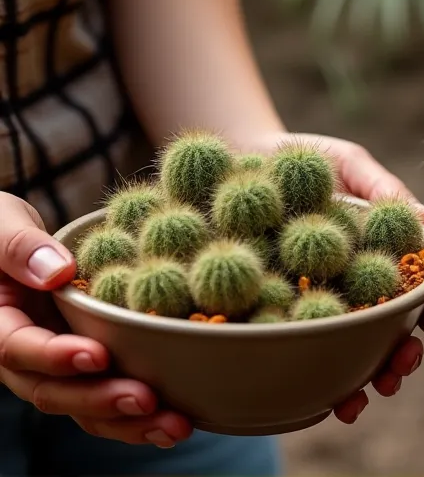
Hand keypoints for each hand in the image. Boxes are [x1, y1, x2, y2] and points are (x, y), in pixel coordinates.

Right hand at [0, 192, 192, 447]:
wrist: (22, 244)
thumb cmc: (2, 228)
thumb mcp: (1, 226)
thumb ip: (20, 249)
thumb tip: (58, 272)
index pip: (20, 350)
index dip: (56, 357)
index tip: (97, 354)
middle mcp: (26, 356)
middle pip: (55, 392)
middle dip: (101, 400)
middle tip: (146, 400)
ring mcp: (57, 367)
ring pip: (85, 407)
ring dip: (128, 422)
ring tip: (174, 425)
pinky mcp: (87, 368)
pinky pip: (107, 398)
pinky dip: (139, 417)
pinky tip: (177, 421)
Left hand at [252, 132, 423, 423]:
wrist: (235, 159)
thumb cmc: (302, 158)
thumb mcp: (347, 165)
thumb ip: (386, 192)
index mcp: (380, 255)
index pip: (419, 288)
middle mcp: (355, 287)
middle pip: (390, 331)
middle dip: (401, 357)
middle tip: (398, 371)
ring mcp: (317, 304)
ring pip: (349, 353)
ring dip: (360, 383)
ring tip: (355, 404)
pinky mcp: (278, 314)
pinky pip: (297, 349)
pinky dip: (309, 378)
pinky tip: (311, 400)